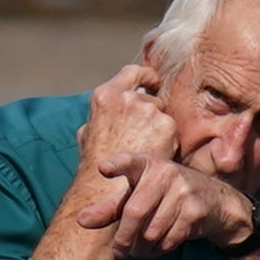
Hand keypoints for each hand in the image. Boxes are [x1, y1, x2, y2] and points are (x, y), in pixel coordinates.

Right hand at [67, 61, 169, 215]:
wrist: (105, 187)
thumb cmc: (93, 163)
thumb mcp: (88, 131)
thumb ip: (101, 114)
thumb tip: (111, 106)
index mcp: (106, 95)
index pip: (133, 72)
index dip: (146, 77)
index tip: (152, 83)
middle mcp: (128, 97)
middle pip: (150, 98)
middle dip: (149, 113)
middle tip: (142, 135)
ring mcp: (148, 110)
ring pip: (162, 114)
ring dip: (158, 128)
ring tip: (144, 148)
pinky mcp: (166, 125)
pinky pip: (171, 129)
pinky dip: (167, 140)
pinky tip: (154, 153)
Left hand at [104, 157, 259, 259]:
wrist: (216, 202)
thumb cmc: (167, 195)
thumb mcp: (140, 194)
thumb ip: (111, 208)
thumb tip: (80, 220)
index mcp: (148, 164)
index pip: (130, 161)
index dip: (117, 164)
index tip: (104, 168)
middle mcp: (166, 172)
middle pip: (135, 211)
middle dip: (124, 238)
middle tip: (119, 252)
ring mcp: (183, 189)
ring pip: (152, 230)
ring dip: (143, 248)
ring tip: (141, 250)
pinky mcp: (196, 209)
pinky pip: (169, 238)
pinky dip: (160, 249)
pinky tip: (159, 247)